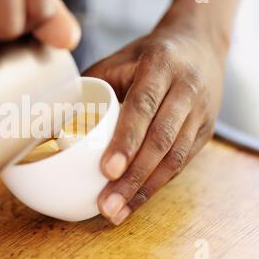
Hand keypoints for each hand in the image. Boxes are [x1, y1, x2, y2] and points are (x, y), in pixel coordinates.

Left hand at [84, 23, 226, 224]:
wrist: (200, 45)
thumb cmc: (147, 55)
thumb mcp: (118, 59)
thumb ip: (90, 87)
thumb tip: (53, 121)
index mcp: (161, 64)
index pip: (143, 106)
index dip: (126, 140)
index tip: (107, 170)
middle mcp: (187, 89)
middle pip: (161, 140)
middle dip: (133, 177)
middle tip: (107, 205)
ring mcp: (201, 112)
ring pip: (175, 158)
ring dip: (145, 190)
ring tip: (117, 213)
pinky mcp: (205, 132)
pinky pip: (181, 163)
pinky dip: (157, 185)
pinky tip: (136, 201)